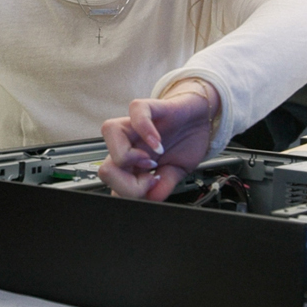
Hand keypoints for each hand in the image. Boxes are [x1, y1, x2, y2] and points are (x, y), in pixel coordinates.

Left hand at [96, 79, 218, 200]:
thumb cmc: (186, 142)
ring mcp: (137, 125)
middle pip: (104, 166)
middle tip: (151, 176)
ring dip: (128, 154)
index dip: (129, 193)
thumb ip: (163, 186)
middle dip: (126, 182)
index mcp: (132, 163)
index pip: (113, 184)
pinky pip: (136, 111)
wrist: (202, 118)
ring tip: (149, 160)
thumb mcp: (177, 172)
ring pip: (109, 131)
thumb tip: (151, 199)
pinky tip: (158, 143)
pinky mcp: (151, 107)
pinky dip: (146, 129)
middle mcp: (129, 144)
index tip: (152, 186)